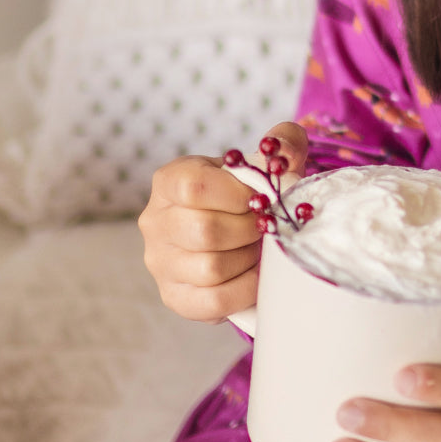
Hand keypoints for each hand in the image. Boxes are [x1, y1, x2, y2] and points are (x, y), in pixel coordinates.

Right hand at [138, 121, 309, 322]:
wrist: (246, 230)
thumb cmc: (255, 190)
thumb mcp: (269, 159)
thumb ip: (284, 141)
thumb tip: (286, 156)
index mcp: (171, 180)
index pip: (193, 187)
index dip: (237, 195)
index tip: (262, 198)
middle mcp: (155, 221)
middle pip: (205, 231)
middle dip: (250, 230)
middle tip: (267, 226)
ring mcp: (160, 262)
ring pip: (210, 268)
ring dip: (249, 259)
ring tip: (260, 247)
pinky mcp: (175, 296)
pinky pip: (213, 300)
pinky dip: (245, 289)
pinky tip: (256, 274)